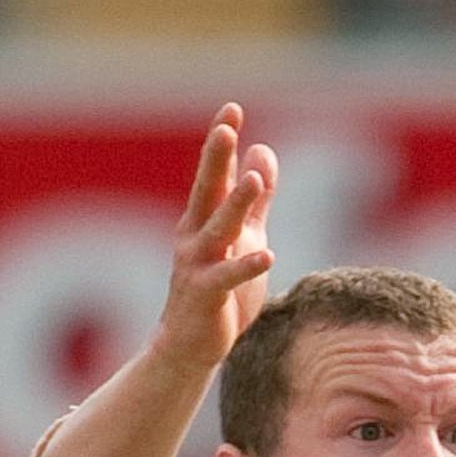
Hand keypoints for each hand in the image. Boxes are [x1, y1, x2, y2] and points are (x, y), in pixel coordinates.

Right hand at [152, 104, 279, 384]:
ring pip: (218, 230)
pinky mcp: (206, 297)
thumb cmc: (218, 292)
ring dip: (234, 205)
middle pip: (207, 190)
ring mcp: (198, 266)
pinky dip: (246, 266)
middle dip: (216, 158)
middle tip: (226, 128)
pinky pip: (227, 279)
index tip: (232, 109)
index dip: (222, 142)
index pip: (214, 174)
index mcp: (203, 219)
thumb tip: (263, 151)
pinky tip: (267, 255)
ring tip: (254, 182)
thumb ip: (255, 200)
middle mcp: (195, 236)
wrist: (188, 347)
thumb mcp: (243, 238)